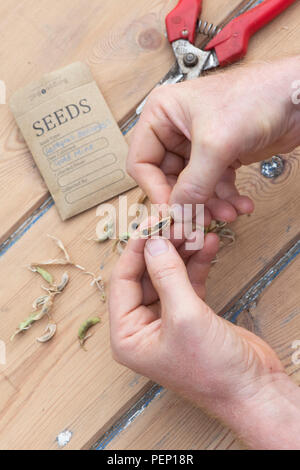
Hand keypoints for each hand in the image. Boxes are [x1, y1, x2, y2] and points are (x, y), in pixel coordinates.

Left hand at [109, 233, 299, 448]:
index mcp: (127, 335)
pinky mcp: (190, 314)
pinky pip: (187, 281)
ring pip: (167, 275)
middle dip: (161, 247)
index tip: (151, 222)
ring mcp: (167, 319)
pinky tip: (207, 244)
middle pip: (144, 274)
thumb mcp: (185, 317)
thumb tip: (153, 242)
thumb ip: (167, 275)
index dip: (136, 249)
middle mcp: (142, 326)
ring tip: (194, 229)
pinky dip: (196, 263)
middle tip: (175, 222)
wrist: (254, 389)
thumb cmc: (213, 369)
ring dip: (180, 251)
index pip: (122, 280)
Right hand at [127, 56, 299, 222]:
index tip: (172, 210)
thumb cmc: (258, 95)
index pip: (141, 162)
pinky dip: (225, 199)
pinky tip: (240, 205)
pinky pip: (213, 186)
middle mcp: (175, 130)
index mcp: (162, 114)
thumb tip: (176, 213)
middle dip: (187, 201)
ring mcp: (197, 145)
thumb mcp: (216, 143)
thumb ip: (193, 183)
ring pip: (191, 188)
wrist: (298, 97)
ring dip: (209, 205)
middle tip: (201, 219)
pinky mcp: (218, 156)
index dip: (155, 190)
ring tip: (228, 213)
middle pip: (167, 179)